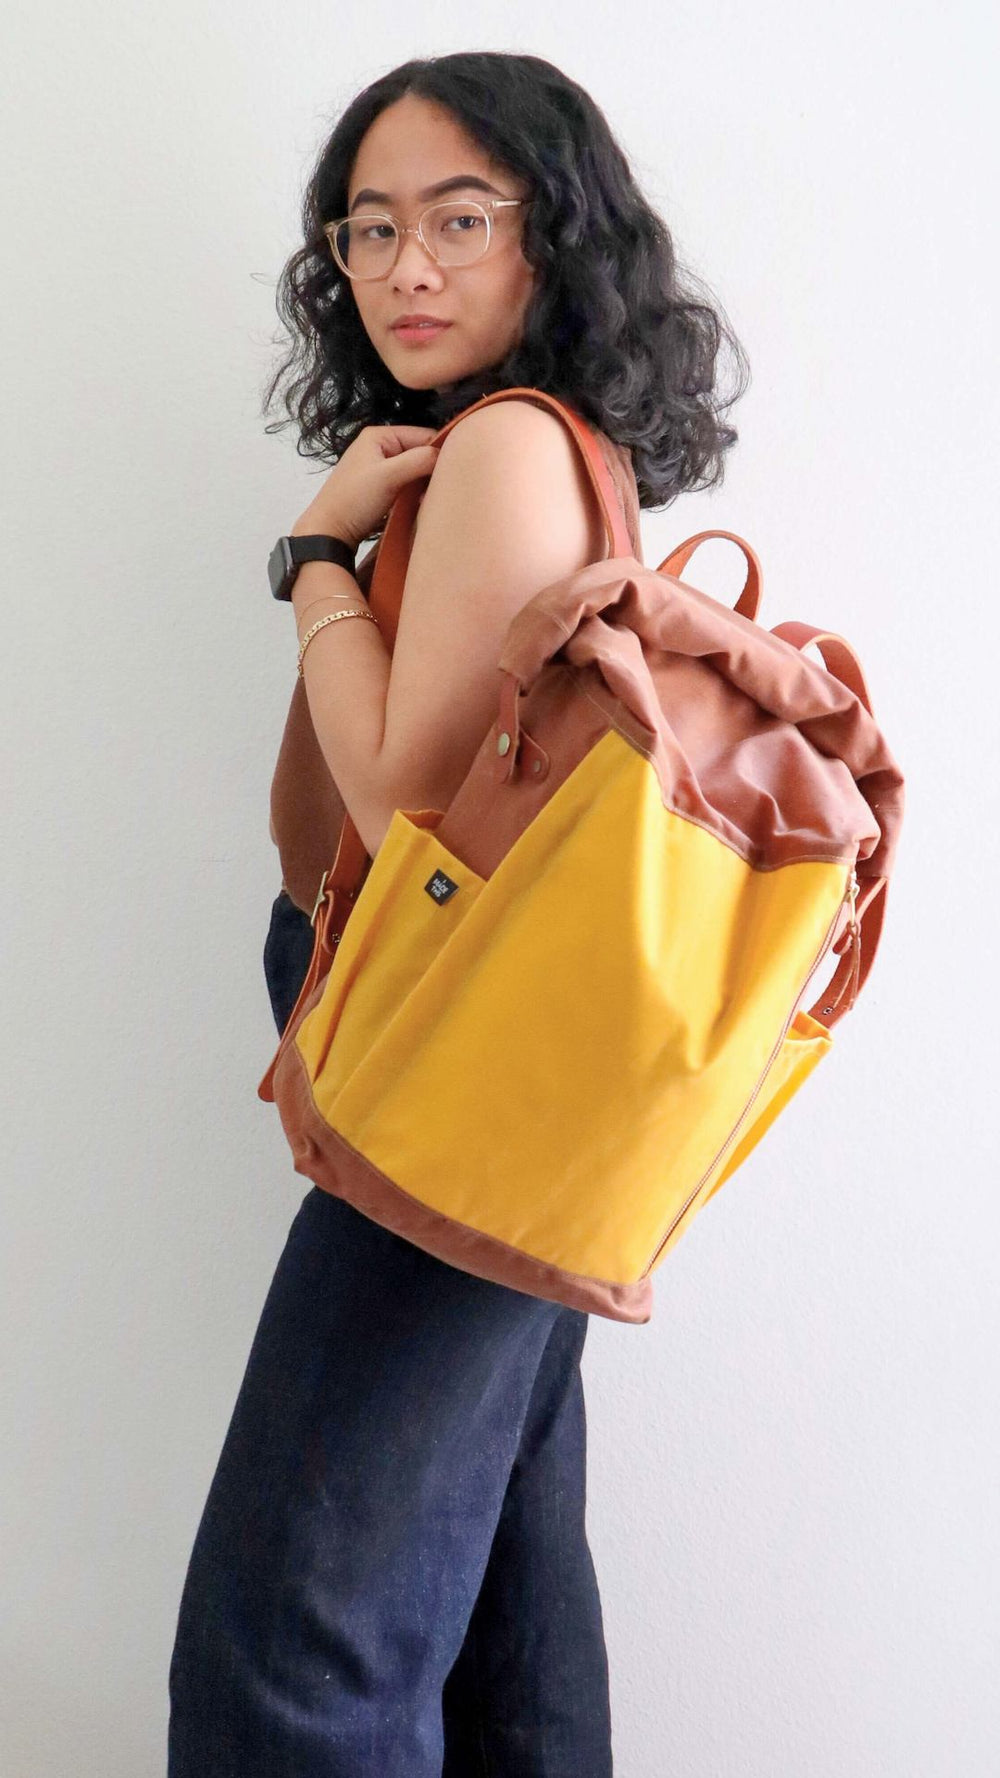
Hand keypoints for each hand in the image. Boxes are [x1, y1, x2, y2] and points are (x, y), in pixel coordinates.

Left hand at [290, 424, 441, 550]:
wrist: (328, 532)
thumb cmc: (353, 501)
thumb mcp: (388, 476)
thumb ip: (419, 460)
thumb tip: (448, 455)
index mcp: (379, 435)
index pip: (424, 434)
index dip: (441, 450)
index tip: (456, 470)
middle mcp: (380, 446)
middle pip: (421, 452)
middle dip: (432, 469)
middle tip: (442, 487)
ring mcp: (380, 467)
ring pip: (416, 470)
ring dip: (425, 484)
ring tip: (430, 498)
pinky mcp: (381, 487)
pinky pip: (408, 484)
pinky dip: (416, 493)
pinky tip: (419, 504)